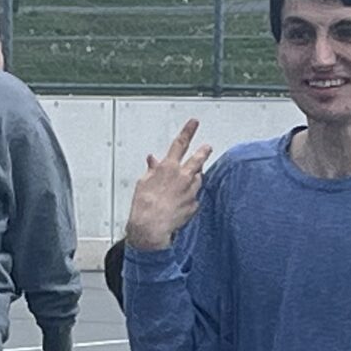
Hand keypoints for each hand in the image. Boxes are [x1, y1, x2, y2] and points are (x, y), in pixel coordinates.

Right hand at [125, 118, 211, 250]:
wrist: (151, 227)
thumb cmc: (144, 205)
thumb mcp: (143, 182)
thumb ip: (152, 169)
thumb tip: (153, 161)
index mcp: (168, 168)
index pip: (180, 143)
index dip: (188, 131)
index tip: (194, 122)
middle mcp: (183, 177)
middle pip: (198, 159)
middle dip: (203, 151)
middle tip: (207, 147)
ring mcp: (190, 191)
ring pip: (198, 179)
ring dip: (194, 177)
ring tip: (187, 182)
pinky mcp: (193, 205)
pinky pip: (193, 198)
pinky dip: (189, 197)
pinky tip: (180, 202)